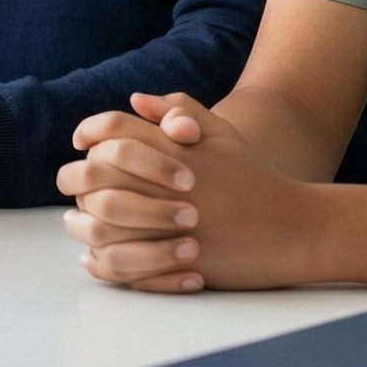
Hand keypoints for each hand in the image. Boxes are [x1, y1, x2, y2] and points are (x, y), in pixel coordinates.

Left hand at [60, 92, 317, 292]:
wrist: (295, 228)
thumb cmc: (255, 178)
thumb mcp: (223, 134)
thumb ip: (180, 108)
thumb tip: (135, 100)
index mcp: (175, 150)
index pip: (113, 130)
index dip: (89, 132)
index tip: (80, 143)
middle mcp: (167, 184)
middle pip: (95, 176)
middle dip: (75, 180)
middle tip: (71, 186)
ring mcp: (172, 225)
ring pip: (100, 225)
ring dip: (80, 225)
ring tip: (76, 225)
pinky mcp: (178, 262)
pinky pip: (122, 266)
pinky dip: (101, 263)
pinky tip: (95, 258)